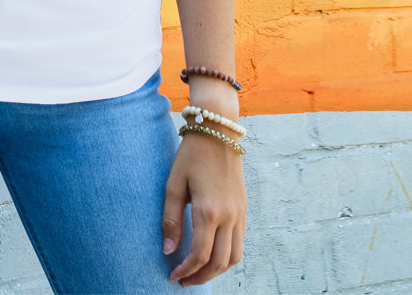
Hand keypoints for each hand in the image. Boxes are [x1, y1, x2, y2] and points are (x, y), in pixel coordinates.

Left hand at [162, 130, 246, 287]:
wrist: (218, 131)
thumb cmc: (191, 155)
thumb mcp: (174, 184)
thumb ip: (170, 219)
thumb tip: (168, 251)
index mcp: (208, 211)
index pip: (199, 255)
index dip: (186, 271)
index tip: (173, 275)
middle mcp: (228, 216)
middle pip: (219, 263)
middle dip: (201, 277)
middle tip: (184, 280)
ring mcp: (240, 213)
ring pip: (234, 257)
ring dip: (217, 270)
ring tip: (198, 272)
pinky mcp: (244, 208)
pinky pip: (240, 242)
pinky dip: (227, 256)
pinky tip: (212, 253)